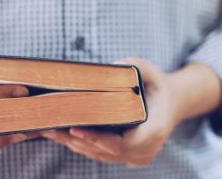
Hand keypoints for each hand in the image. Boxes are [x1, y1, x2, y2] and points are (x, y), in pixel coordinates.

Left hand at [42, 57, 180, 166]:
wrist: (172, 103)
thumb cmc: (158, 87)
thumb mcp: (153, 72)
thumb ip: (137, 66)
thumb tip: (114, 65)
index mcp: (153, 132)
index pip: (120, 143)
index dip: (96, 138)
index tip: (74, 129)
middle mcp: (145, 150)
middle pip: (104, 151)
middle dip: (76, 140)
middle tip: (50, 127)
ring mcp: (136, 157)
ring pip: (99, 155)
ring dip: (74, 144)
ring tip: (49, 129)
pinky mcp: (126, 156)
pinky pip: (100, 154)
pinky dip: (81, 145)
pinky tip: (62, 134)